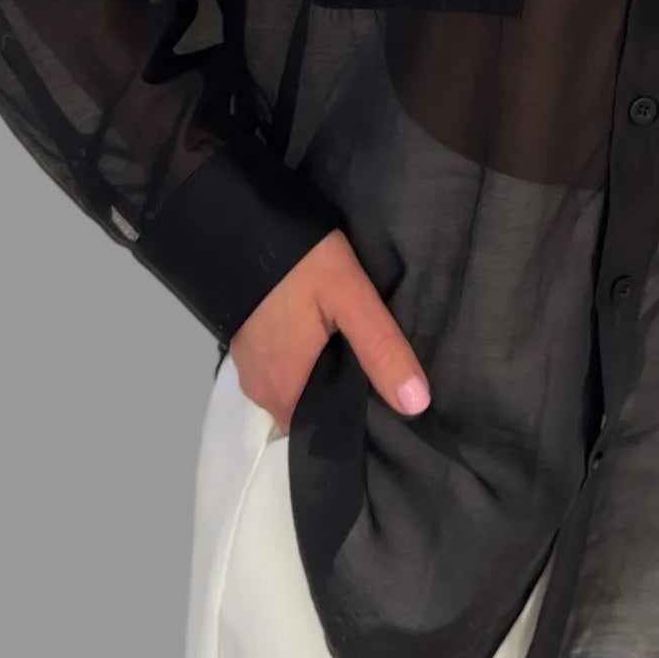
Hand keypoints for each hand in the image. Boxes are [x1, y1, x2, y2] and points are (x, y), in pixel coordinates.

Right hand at [228, 228, 430, 434]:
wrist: (242, 223)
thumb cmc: (300, 264)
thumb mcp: (351, 299)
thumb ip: (381, 350)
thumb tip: (417, 404)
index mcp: (284, 392)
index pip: (325, 434)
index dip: (358, 425)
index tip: (391, 414)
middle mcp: (262, 391)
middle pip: (311, 412)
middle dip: (345, 400)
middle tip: (386, 380)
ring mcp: (251, 368)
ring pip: (298, 390)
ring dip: (327, 378)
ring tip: (366, 360)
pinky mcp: (248, 345)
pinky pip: (284, 368)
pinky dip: (308, 362)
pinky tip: (333, 341)